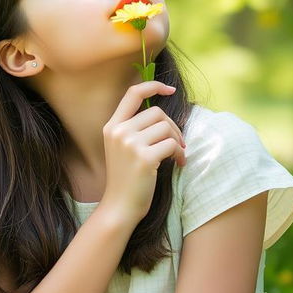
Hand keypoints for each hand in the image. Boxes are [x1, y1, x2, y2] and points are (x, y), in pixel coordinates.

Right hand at [101, 80, 186, 225]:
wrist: (119, 207)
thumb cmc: (126, 178)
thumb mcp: (122, 148)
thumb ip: (135, 129)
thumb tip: (165, 116)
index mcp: (112, 126)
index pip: (133, 93)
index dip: (153, 86)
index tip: (170, 89)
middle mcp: (119, 132)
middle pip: (157, 113)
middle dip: (173, 126)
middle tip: (178, 142)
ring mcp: (130, 144)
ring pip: (166, 127)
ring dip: (177, 140)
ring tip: (177, 154)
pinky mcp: (144, 158)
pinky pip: (172, 145)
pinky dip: (180, 153)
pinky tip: (179, 163)